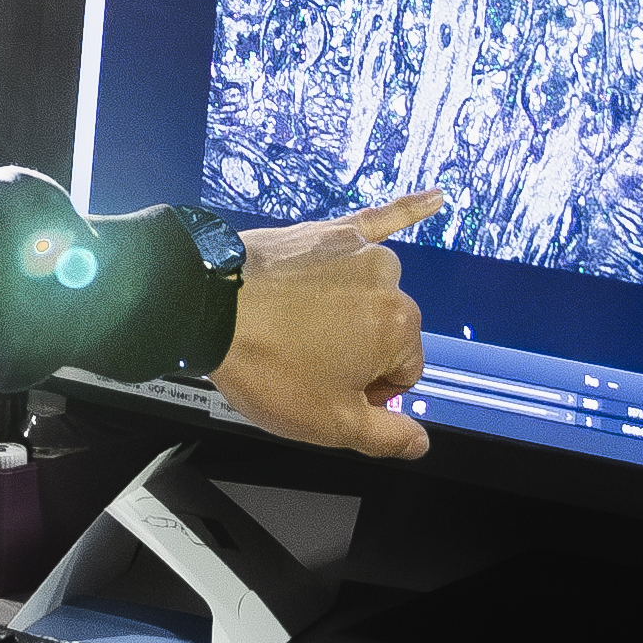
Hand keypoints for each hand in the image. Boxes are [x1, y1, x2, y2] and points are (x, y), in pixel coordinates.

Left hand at [207, 188, 446, 460]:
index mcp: (400, 328)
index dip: (367, 393)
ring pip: (371, 295)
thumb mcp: (329, 423)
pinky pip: (377, 220)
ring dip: (350, 312)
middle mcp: (389, 281)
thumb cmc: (268, 362)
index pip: (404, 374)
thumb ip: (385, 438)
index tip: (329, 392)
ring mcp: (357, 251)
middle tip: (305, 365)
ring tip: (303, 328)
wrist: (207, 307)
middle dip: (357, 353)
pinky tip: (434, 199)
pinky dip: (408, 211)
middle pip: (387, 332)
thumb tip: (419, 444)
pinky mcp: (327, 232)